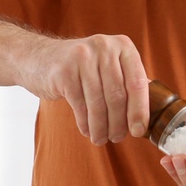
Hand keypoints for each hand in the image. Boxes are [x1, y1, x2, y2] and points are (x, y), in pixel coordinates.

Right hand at [19, 33, 149, 143]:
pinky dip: (86, 123)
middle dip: (119, 123)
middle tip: (117, 138)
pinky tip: (87, 130)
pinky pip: (80, 105)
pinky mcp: (64, 71)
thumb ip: (127, 83)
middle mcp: (104, 47)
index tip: (138, 131)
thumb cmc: (81, 68)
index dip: (140, 110)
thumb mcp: (108, 65)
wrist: (38, 57)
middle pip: (118, 95)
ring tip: (101, 139)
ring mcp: (83, 57)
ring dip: (102, 127)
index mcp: (123, 46)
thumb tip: (147, 117)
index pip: (138, 83)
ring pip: (99, 103)